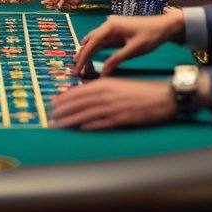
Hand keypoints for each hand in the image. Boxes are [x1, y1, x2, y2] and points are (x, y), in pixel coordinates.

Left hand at [48, 78, 176, 129]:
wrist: (162, 97)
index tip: (53, 102)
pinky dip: (88, 125)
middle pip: (78, 102)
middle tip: (49, 115)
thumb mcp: (118, 84)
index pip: (79, 91)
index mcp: (105, 84)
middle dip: (62, 110)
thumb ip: (102, 89)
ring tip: (58, 125)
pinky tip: (79, 128)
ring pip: (85, 113)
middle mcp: (106, 94)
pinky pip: (100, 123)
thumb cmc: (140, 91)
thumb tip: (85, 94)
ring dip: (70, 120)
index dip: (64, 98)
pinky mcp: (121, 119)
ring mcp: (113, 107)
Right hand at [71, 11, 184, 77]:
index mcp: (111, 25)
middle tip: (75, 71)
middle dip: (82, 56)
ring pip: (94, 42)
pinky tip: (90, 60)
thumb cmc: (151, 35)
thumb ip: (117, 59)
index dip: (82, 57)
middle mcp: (108, 25)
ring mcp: (111, 28)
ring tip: (80, 67)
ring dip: (87, 54)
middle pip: (90, 41)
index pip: (91, 42)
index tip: (77, 69)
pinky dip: (95, 51)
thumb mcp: (134, 49)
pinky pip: (102, 42)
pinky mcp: (116, 33)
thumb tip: (103, 72)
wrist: (164, 26)